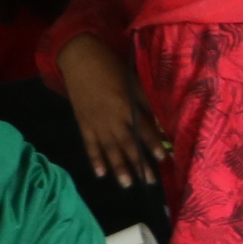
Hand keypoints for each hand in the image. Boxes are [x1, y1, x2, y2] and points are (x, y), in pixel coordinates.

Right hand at [63, 43, 165, 187]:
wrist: (79, 59)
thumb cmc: (112, 67)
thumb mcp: (132, 80)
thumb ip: (145, 101)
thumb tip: (159, 121)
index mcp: (125, 105)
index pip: (143, 129)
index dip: (152, 144)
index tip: (163, 159)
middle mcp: (111, 118)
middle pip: (127, 144)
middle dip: (139, 163)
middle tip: (150, 182)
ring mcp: (96, 123)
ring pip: (109, 149)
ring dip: (118, 168)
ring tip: (127, 184)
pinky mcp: (83, 124)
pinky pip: (89, 145)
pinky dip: (95, 159)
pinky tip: (101, 174)